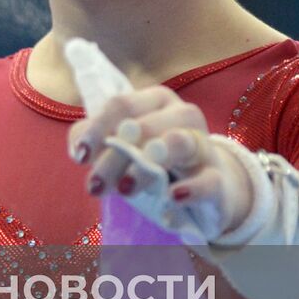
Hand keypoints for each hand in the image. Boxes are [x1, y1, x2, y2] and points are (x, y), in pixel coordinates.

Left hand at [66, 86, 254, 239]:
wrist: (203, 187)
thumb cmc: (152, 160)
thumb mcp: (121, 147)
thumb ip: (95, 141)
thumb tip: (80, 151)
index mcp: (154, 101)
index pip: (122, 105)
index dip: (97, 129)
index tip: (80, 157)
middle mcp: (181, 114)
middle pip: (143, 127)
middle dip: (114, 156)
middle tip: (95, 186)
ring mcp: (203, 143)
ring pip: (178, 142)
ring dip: (146, 168)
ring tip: (125, 189)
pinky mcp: (219, 177)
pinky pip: (209, 180)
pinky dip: (190, 189)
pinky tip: (171, 198)